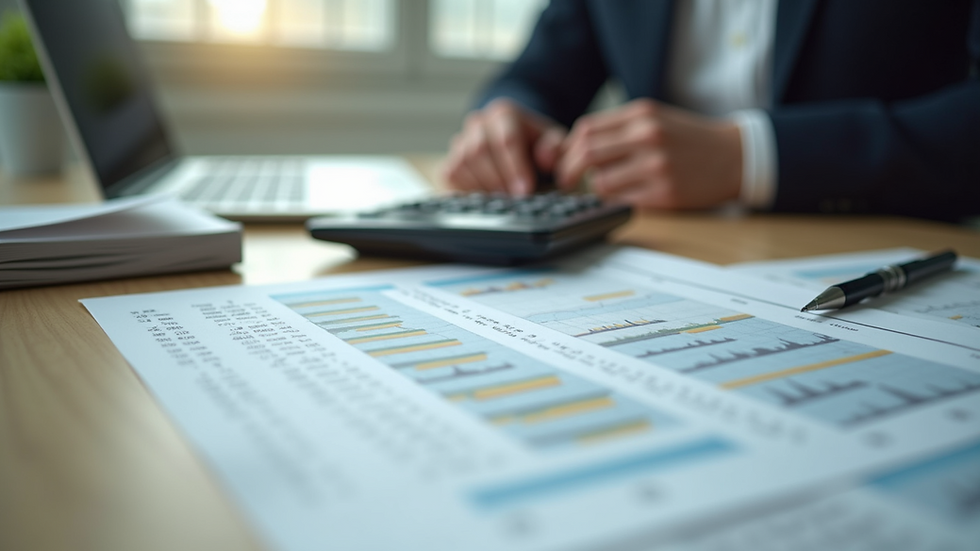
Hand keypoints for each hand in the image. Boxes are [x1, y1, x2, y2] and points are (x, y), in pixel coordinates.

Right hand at [442, 98, 565, 195]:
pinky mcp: (450, 161)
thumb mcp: (556, 145)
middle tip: (514, 201)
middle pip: (480, 151)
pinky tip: (486, 202)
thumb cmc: (538, 147)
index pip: (507, 140)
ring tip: (502, 202)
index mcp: (505, 114)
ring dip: (483, 187)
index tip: (525, 190)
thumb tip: (546, 158)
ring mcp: (461, 141)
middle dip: (498, 179)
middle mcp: (479, 123)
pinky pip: (451, 175)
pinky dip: (467, 191)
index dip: (516, 168)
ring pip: (462, 164)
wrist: (516, 145)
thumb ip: (558, 149)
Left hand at [556, 99, 742, 209]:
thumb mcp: (656, 119)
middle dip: (568, 171)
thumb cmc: (691, 139)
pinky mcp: (665, 193)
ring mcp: (656, 165)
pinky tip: (625, 195)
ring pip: (601, 182)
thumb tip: (576, 147)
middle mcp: (647, 136)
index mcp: (641, 115)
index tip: (565, 161)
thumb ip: (619, 129)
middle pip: (587, 154)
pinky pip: (623, 201)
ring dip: (595, 188)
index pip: (586, 130)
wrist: (736, 156)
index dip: (567, 149)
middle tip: (566, 182)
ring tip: (604, 187)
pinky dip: (616, 200)